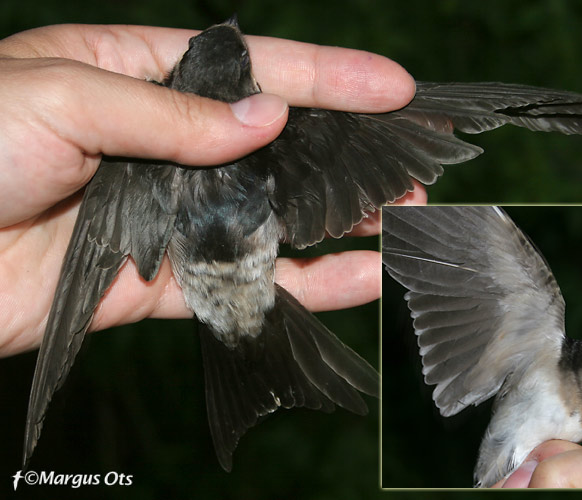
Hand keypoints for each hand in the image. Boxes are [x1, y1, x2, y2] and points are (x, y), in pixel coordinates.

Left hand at [0, 23, 422, 355]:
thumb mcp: (60, 96)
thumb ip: (170, 115)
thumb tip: (265, 122)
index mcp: (140, 77)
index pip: (254, 70)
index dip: (328, 77)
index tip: (396, 88)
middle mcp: (167, 145)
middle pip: (276, 148)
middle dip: (347, 157)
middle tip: (412, 168)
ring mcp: (171, 215)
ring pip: (271, 217)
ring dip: (338, 221)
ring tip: (402, 218)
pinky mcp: (163, 282)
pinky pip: (243, 281)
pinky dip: (301, 284)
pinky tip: (358, 277)